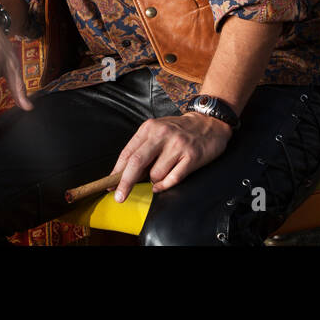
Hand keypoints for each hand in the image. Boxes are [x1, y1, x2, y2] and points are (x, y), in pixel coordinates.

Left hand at [112, 112, 232, 200]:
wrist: (209, 122)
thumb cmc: (179, 130)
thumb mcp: (157, 131)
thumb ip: (142, 148)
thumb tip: (122, 173)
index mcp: (149, 128)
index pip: (128, 153)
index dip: (117, 172)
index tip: (110, 186)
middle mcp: (162, 135)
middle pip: (137, 163)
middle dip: (125, 183)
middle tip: (119, 197)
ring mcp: (177, 145)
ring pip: (156, 175)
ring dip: (154, 181)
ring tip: (162, 172)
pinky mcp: (191, 156)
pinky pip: (172, 179)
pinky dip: (165, 186)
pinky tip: (163, 183)